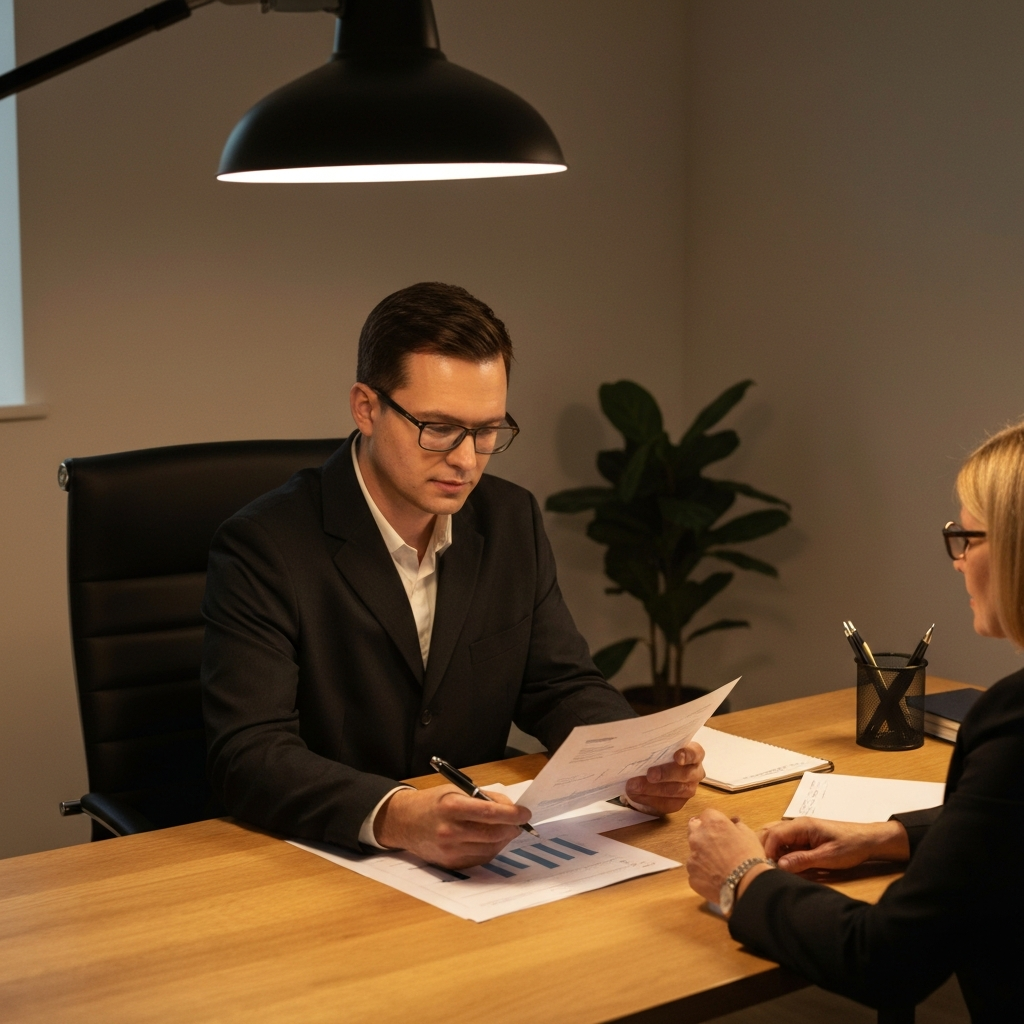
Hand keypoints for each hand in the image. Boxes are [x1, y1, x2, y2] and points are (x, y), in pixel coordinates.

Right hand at [373, 785, 529, 868]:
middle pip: (493, 833)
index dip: (512, 814)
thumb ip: (484, 798)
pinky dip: (492, 849)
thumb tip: (510, 807)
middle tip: (519, 822)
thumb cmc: (433, 803)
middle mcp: (450, 830)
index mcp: (452, 807)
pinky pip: (480, 859)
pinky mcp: (450, 863)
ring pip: (490, 848)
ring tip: (507, 830)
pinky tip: (494, 840)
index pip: (491, 813)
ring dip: (504, 839)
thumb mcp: (456, 790)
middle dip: (512, 828)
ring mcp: (450, 850)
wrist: (404, 822)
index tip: (525, 813)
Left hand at [623, 741, 705, 813]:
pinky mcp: (678, 803)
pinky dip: (648, 799)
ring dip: (652, 789)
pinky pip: (665, 804)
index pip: (695, 753)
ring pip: (675, 792)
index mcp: (694, 754)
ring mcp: (689, 789)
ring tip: (634, 786)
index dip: (687, 755)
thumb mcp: (659, 748)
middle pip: (685, 775)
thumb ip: (656, 747)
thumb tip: (639, 749)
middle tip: (649, 775)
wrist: (656, 773)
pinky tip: (635, 794)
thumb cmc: (660, 755)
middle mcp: (695, 772)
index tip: (677, 757)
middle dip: (666, 775)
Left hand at [686, 808, 769, 903]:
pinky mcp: (691, 875)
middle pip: (694, 828)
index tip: (721, 829)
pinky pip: (695, 870)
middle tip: (715, 844)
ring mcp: (692, 857)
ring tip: (718, 865)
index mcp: (712, 822)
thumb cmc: (750, 857)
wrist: (747, 884)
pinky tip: (716, 878)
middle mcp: (697, 836)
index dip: (714, 821)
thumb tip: (732, 824)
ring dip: (702, 854)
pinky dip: (703, 872)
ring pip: (693, 851)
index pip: (707, 814)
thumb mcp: (748, 834)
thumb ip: (736, 825)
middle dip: (702, 833)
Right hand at [759, 817, 910, 872]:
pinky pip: (784, 842)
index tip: (766, 868)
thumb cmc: (850, 846)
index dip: (766, 851)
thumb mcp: (828, 857)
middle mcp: (797, 824)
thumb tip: (780, 866)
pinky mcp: (803, 837)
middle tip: (763, 866)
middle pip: (769, 832)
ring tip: (770, 866)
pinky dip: (778, 851)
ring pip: (775, 836)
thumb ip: (803, 860)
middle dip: (763, 848)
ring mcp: (799, 830)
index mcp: (802, 825)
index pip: (774, 835)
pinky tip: (781, 863)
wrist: (868, 840)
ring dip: (770, 850)